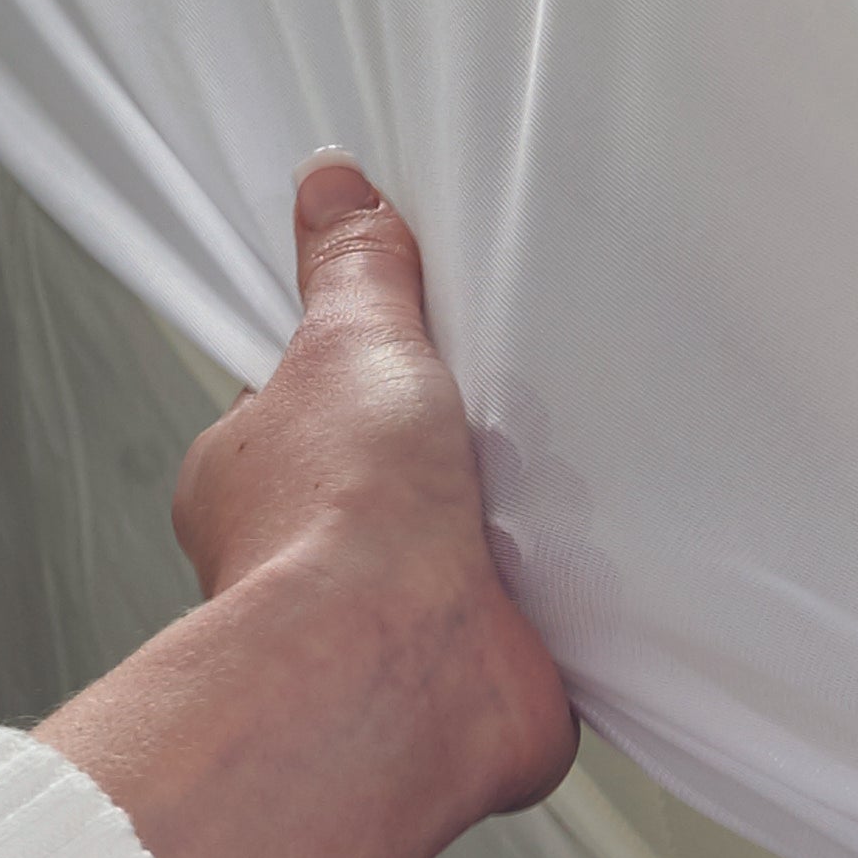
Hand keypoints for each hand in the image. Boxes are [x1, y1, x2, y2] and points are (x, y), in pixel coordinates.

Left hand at [41, 158, 574, 857]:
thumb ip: (352, 269)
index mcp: (261, 475)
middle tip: (511, 403)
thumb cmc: (333, 528)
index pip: (312, 400)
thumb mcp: (348, 343)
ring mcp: (404, 613)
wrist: (397, 668)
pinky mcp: (488, 661)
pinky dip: (576, 585)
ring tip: (564, 470)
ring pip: (478, 539)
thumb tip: (330, 189)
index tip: (431, 336)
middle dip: (466, 440)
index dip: (379, 362)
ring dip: (524, 513)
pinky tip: (597, 549)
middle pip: (407, 467)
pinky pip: (547, 608)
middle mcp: (322, 554)